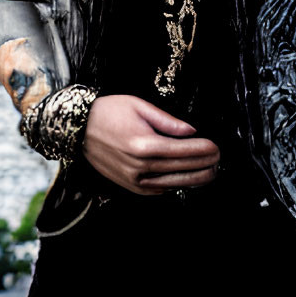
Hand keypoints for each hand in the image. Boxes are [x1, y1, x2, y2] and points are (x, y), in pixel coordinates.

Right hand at [82, 94, 219, 195]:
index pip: (183, 150)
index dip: (203, 150)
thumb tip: (191, 130)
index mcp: (144, 144)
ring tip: (209, 173)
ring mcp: (133, 179)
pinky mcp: (128, 186)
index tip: (217, 147)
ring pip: (171, 184)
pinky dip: (173, 186)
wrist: (77, 128)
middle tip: (218, 160)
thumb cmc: (108, 112)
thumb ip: (167, 121)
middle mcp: (139, 166)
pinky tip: (185, 180)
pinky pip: (156, 190)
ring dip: (193, 180)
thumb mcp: (139, 106)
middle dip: (204, 165)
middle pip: (181, 169)